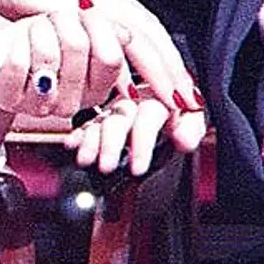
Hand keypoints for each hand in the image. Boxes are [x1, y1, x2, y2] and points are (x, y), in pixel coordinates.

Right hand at [0, 0, 203, 123]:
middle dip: (174, 68)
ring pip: (139, 37)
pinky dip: (122, 68)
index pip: (146, 27)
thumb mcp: (61, 7)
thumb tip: (98, 56)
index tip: (179, 83)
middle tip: (189, 98)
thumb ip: (83, 27)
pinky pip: (107, 41)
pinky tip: (127, 90)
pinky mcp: (75, 8)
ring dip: (159, 70)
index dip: (166, 56)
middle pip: (152, 33)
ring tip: (172, 98)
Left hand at [0, 10, 125, 120]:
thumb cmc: (38, 41)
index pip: (112, 57)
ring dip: (38, 28)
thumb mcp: (76, 31)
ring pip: (48, 54)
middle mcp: (72, 102)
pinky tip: (15, 43)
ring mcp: (40, 103)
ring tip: (34, 28)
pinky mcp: (7, 97)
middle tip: (55, 15)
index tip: (85, 7)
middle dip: (64, 18)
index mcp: (95, 87)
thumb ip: (106, 33)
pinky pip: (18, 63)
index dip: (98, 26)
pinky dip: (15, 41)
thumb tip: (127, 35)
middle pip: (80, 47)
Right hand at [67, 87, 205, 175]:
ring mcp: (116, 108)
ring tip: (86, 160)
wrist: (169, 117)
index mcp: (161, 95)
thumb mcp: (192, 126)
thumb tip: (183, 137)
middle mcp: (136, 98)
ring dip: (92, 141)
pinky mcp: (101, 118)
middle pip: (120, 116)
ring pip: (101, 120)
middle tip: (107, 166)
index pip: (149, 114)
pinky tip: (72, 144)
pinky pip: (87, 123)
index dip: (142, 142)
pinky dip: (79, 135)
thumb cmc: (180, 123)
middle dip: (112, 143)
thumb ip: (191, 130)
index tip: (138, 168)